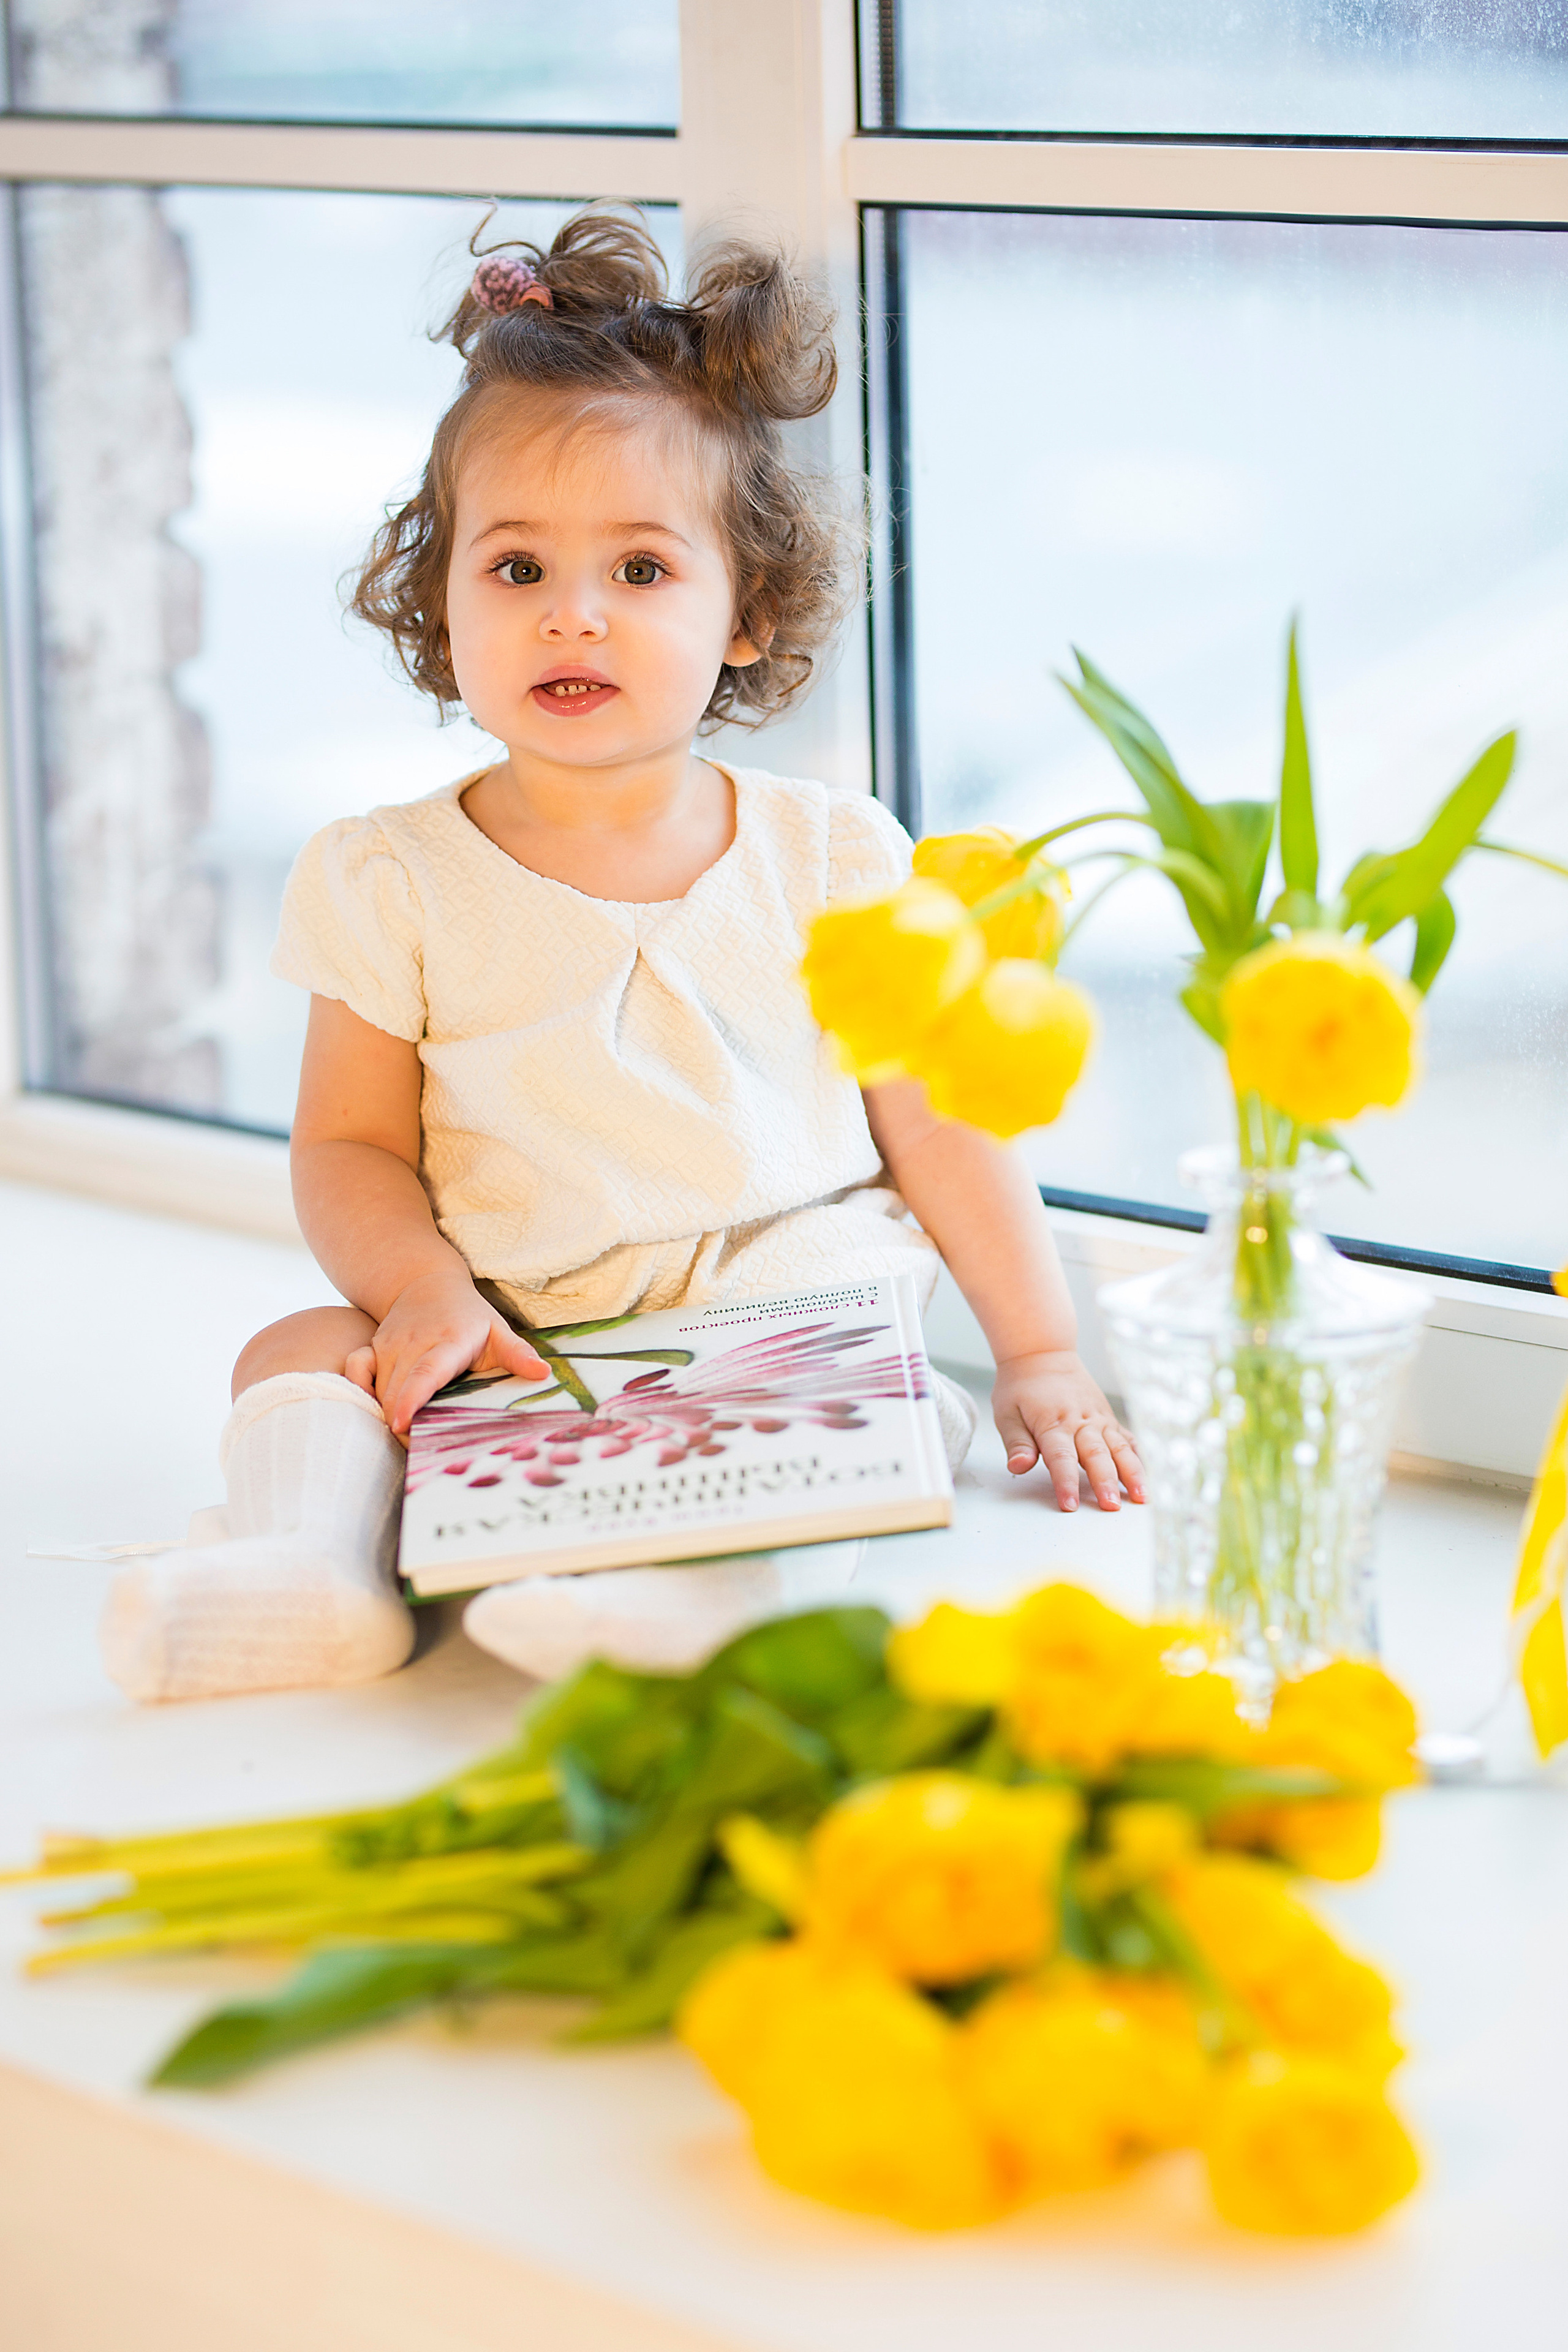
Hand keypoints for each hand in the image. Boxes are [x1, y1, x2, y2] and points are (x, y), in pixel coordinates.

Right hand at [344, 1270, 549, 1437]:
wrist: (426, 1282)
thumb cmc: (469, 1315)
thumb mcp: (498, 1330)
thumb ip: (518, 1354)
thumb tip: (543, 1374)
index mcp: (449, 1341)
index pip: (427, 1371)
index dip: (412, 1398)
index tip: (403, 1424)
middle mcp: (414, 1343)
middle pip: (398, 1390)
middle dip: (403, 1425)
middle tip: (420, 1452)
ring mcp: (389, 1345)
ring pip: (379, 1388)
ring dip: (388, 1416)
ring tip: (408, 1439)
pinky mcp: (372, 1347)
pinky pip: (354, 1369)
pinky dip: (360, 1391)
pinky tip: (377, 1409)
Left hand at [992, 1349, 1144, 1512]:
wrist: (1043, 1354)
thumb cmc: (1022, 1386)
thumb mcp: (1007, 1413)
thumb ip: (1017, 1443)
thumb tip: (1018, 1466)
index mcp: (1052, 1422)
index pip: (1060, 1457)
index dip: (1065, 1482)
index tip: (1069, 1505)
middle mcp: (1080, 1421)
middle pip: (1095, 1455)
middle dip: (1104, 1482)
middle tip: (1111, 1507)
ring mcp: (1098, 1419)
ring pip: (1119, 1448)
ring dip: (1131, 1473)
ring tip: (1141, 1496)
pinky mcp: (1108, 1418)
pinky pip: (1127, 1439)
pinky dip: (1139, 1457)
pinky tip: (1148, 1476)